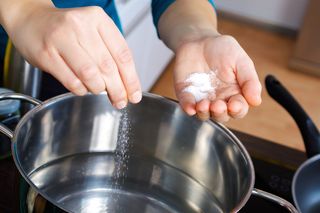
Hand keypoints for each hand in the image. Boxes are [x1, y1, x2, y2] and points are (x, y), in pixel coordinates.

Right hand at [4, 3, 140, 108]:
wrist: (31, 19)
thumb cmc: (66, 29)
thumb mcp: (93, 31)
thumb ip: (110, 52)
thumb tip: (127, 85)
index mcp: (98, 18)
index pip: (122, 54)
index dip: (131, 79)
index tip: (134, 94)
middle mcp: (80, 25)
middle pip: (108, 66)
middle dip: (118, 89)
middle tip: (120, 101)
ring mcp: (61, 39)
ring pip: (90, 74)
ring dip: (99, 89)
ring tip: (101, 92)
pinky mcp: (46, 54)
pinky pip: (71, 81)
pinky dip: (81, 90)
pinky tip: (83, 89)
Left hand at [174, 35, 261, 121]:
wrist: (199, 39)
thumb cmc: (222, 50)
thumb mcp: (241, 61)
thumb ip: (249, 80)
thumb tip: (256, 101)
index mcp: (234, 93)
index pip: (238, 109)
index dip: (237, 110)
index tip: (234, 105)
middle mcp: (218, 99)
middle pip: (221, 116)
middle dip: (220, 113)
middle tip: (218, 105)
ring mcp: (201, 98)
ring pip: (204, 114)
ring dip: (204, 113)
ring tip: (203, 104)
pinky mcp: (186, 94)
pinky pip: (187, 105)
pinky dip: (188, 108)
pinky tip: (190, 108)